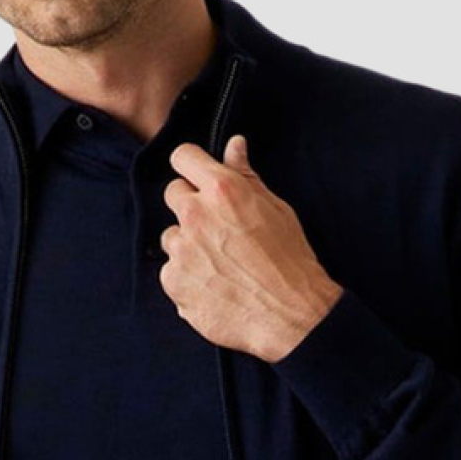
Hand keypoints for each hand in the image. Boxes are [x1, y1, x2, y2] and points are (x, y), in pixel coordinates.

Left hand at [156, 132, 342, 361]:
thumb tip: (234, 145)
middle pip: (173, 194)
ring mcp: (182, 250)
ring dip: (187, 245)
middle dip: (190, 205)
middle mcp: (196, 215)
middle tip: (216, 228)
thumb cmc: (289, 260)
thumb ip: (246, 176)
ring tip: (218, 264)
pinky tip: (212, 286)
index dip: (191, 166)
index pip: (183, 157)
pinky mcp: (174, 282)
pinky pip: (170, 272)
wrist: (290, 314)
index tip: (197, 177)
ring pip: (171, 237)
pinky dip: (186, 278)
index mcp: (222, 190)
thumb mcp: (275, 208)